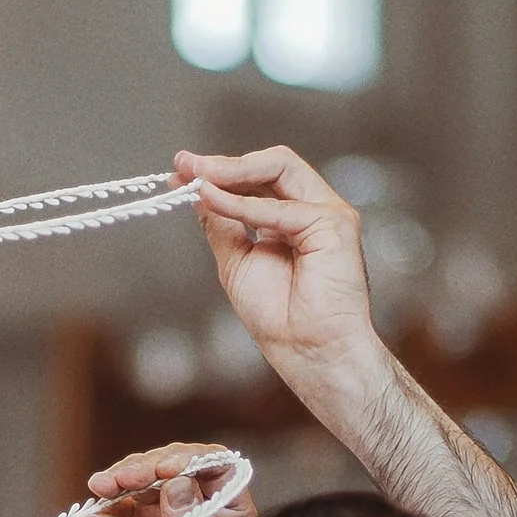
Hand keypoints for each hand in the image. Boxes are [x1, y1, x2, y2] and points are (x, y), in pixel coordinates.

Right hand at [78, 442, 255, 516]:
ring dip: (119, 477)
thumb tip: (180, 483)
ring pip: (140, 477)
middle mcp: (191, 505)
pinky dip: (101, 510)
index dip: (196, 459)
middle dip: (149, 465)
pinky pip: (111, 505)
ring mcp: (155, 511)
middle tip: (131, 477)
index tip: (171, 469)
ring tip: (103, 487)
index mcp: (223, 513)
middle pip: (174, 465)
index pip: (218, 469)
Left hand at [174, 148, 387, 402]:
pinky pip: (280, 207)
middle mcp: (314, 211)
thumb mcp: (236, 262)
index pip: (259, 179)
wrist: (308, 352)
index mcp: (293, 220)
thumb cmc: (280, 320)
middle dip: (224, 163)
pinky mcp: (335, 225)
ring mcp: (328, 215)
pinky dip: (242, 205)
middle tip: (185, 165)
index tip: (181, 169)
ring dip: (231, 171)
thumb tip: (196, 190)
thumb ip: (221, 224)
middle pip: (272, 165)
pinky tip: (213, 200)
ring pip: (279, 168)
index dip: (220, 172)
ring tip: (196, 176)